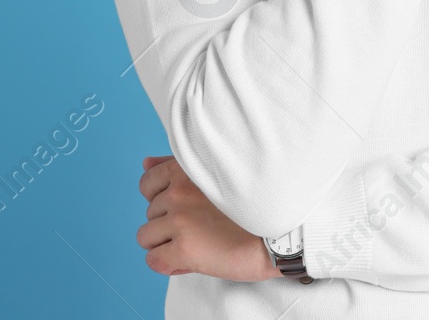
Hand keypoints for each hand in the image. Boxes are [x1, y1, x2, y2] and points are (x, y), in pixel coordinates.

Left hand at [136, 155, 278, 281]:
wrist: (282, 233)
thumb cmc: (253, 204)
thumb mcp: (215, 173)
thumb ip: (176, 167)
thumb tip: (145, 164)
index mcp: (187, 169)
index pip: (147, 184)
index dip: (162, 200)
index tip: (184, 208)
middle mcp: (179, 191)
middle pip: (149, 213)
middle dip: (169, 223)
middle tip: (200, 228)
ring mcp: (180, 220)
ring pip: (146, 237)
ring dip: (166, 243)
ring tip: (197, 242)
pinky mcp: (184, 248)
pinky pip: (154, 260)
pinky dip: (169, 264)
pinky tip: (191, 259)